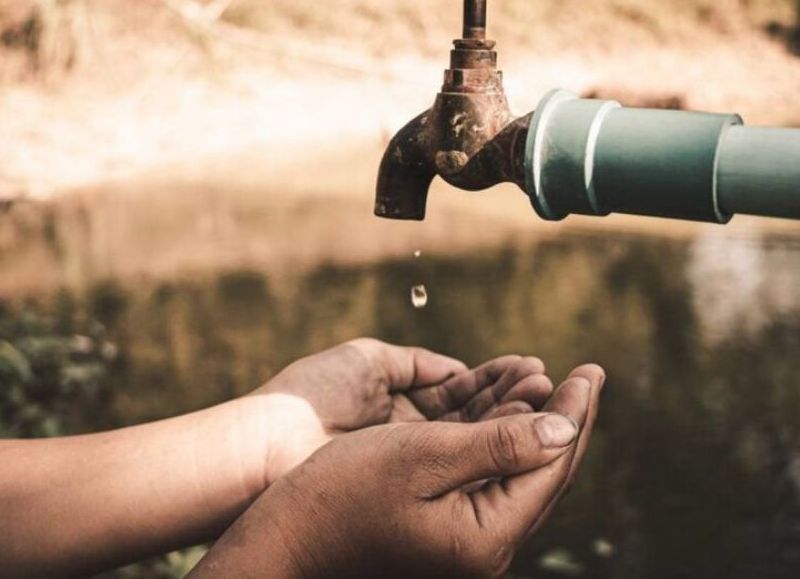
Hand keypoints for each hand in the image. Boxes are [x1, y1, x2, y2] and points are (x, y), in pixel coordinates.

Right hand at [190, 364, 604, 578]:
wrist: (288, 537)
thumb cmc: (344, 492)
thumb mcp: (423, 457)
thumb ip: (499, 444)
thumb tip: (564, 428)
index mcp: (487, 535)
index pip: (551, 465)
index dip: (574, 413)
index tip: (591, 370)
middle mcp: (486, 546)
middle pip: (544, 473)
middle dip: (566, 418)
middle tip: (588, 375)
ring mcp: (467, 541)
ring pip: (521, 474)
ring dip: (538, 426)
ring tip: (553, 384)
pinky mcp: (448, 529)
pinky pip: (494, 479)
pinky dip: (508, 442)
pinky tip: (511, 416)